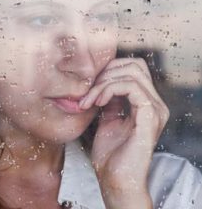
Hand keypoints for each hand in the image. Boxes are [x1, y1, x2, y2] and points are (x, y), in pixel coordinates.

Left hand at [79, 58, 168, 208]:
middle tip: (89, 90)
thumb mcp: (108, 116)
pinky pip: (131, 87)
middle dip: (106, 72)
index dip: (110, 68)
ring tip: (90, 99)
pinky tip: (97, 102)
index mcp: (148, 102)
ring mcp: (156, 109)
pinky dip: (109, 89)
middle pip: (135, 65)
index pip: (134, 67)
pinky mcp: (150, 116)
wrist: (114, 180)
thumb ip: (110, 97)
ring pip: (131, 73)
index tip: (90, 85)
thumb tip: (102, 77)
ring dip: (104, 82)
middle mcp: (156, 103)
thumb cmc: (110, 152)